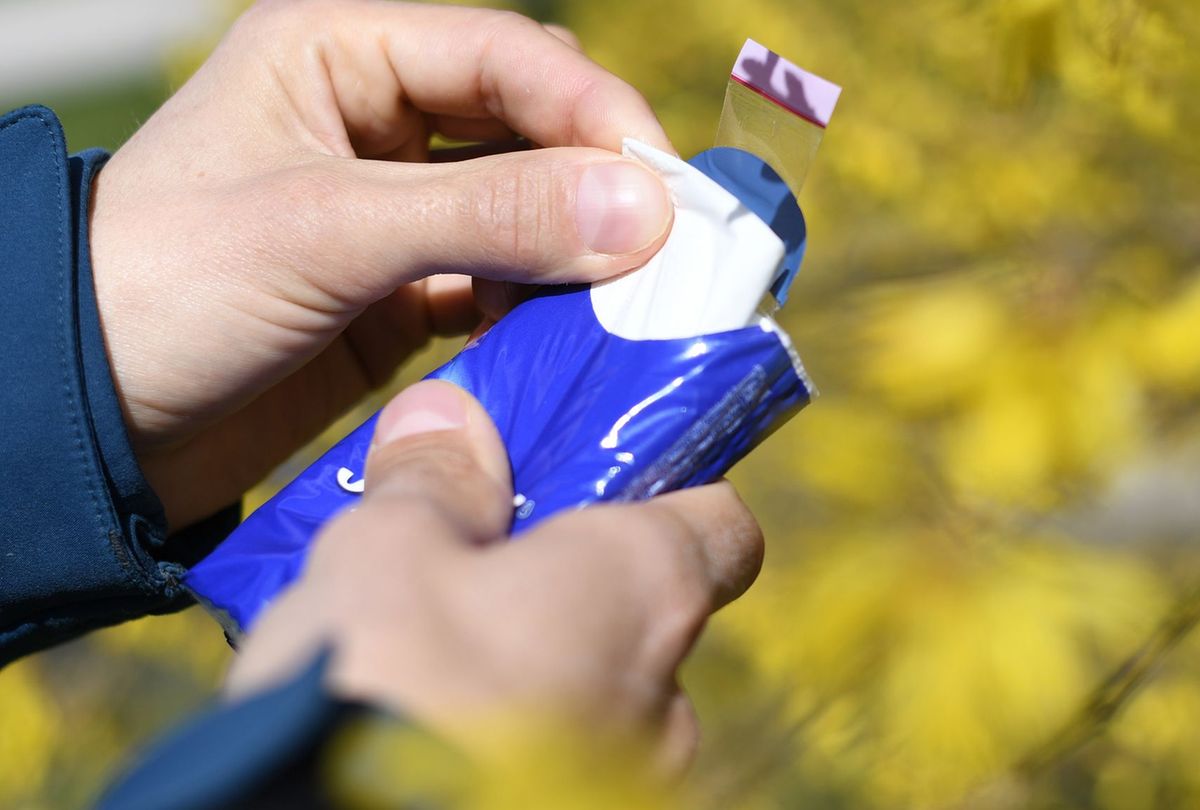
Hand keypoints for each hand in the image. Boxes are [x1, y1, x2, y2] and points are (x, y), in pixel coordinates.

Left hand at [90, 0, 676, 529]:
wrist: (84, 421)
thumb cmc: (164, 289)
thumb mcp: (328, 232)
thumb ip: (489, 214)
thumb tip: (644, 210)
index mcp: (339, 53)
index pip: (507, 56)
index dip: (595, 113)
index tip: (666, 187)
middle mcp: (374, 120)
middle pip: (530, 126)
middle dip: (599, 180)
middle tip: (670, 248)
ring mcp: (392, 209)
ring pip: (524, 207)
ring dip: (579, 248)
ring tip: (634, 301)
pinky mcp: (399, 292)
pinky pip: (500, 281)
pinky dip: (542, 306)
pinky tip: (571, 337)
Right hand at [227, 379, 762, 769]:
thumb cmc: (386, 684)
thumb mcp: (386, 550)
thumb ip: (432, 482)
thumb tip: (444, 417)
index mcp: (645, 590)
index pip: (723, 527)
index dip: (670, 495)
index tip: (603, 483)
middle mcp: (665, 693)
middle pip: (643, 618)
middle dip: (567, 595)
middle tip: (473, 577)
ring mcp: (632, 778)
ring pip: (598, 700)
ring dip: (535, 674)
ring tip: (428, 667)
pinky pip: (561, 762)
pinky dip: (513, 736)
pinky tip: (428, 729)